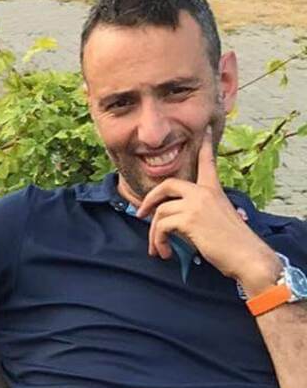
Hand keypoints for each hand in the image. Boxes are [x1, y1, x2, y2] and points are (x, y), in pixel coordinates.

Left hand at [136, 137, 275, 288]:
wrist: (246, 255)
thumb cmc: (234, 244)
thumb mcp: (218, 220)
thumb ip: (200, 213)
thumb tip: (176, 222)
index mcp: (214, 190)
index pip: (207, 163)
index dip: (206, 146)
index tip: (206, 132)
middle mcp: (204, 192)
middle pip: (168, 184)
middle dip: (150, 199)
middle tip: (141, 214)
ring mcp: (196, 204)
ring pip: (160, 211)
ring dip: (154, 233)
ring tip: (158, 249)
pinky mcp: (189, 219)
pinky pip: (161, 226)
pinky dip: (158, 241)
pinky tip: (165, 252)